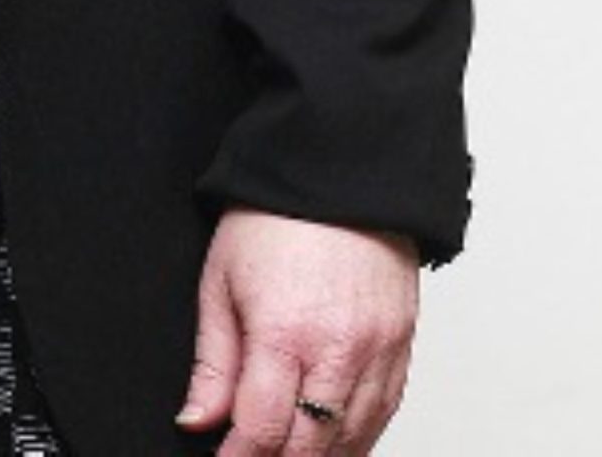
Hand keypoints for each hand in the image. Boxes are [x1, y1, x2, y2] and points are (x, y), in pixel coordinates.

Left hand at [176, 207, 419, 454]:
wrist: (338, 173)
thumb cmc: (275, 218)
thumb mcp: (221, 280)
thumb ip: (213, 362)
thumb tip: (198, 420)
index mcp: (284, 331)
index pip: (261, 429)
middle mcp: (337, 350)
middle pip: (309, 447)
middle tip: (252, 456)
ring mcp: (377, 351)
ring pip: (351, 442)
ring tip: (288, 453)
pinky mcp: (403, 347)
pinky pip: (384, 416)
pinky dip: (358, 440)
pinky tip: (334, 445)